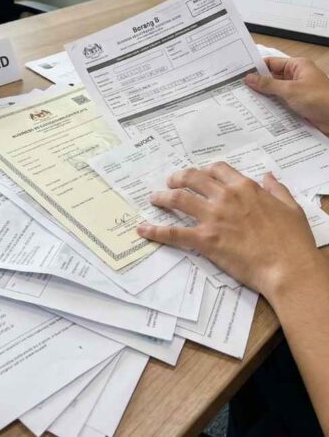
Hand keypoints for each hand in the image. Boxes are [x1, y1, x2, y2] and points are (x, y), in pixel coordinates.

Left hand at [139, 162, 319, 299]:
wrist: (288, 267)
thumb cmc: (293, 240)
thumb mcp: (291, 207)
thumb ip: (277, 190)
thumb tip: (268, 176)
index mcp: (245, 188)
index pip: (218, 169)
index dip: (205, 170)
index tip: (199, 174)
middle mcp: (225, 198)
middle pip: (192, 178)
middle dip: (178, 177)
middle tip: (170, 181)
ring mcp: (212, 218)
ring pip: (178, 199)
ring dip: (162, 197)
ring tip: (154, 198)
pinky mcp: (204, 239)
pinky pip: (173, 233)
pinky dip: (155, 230)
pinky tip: (143, 229)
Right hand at [246, 57, 328, 135]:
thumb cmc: (318, 99)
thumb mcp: (290, 90)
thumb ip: (267, 84)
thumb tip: (248, 78)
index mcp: (297, 66)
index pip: (271, 63)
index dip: (255, 67)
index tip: (238, 74)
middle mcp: (296, 76)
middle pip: (272, 77)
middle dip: (257, 83)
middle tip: (236, 88)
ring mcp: (297, 90)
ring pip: (275, 90)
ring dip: (263, 95)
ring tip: (242, 99)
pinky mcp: (298, 103)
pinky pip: (280, 101)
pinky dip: (270, 105)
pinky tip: (257, 110)